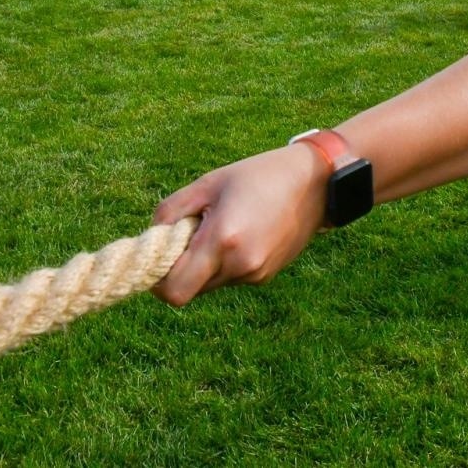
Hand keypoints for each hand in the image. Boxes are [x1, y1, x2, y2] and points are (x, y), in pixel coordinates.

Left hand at [151, 145, 327, 306]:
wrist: (316, 183)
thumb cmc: (258, 175)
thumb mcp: (209, 182)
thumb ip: (172, 211)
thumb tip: (152, 238)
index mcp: (222, 240)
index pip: (174, 291)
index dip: (158, 281)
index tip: (159, 255)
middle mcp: (240, 265)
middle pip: (190, 289)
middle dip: (181, 268)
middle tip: (190, 234)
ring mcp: (255, 274)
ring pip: (210, 284)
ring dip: (204, 264)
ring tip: (222, 226)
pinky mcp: (265, 276)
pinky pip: (231, 277)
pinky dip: (225, 262)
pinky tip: (242, 232)